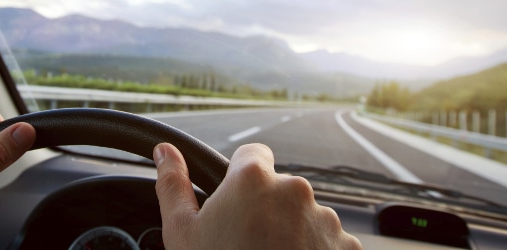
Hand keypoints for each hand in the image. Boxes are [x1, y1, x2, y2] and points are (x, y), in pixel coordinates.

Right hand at [153, 143, 361, 248]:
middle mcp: (294, 190)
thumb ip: (173, 184)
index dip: (241, 176)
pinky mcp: (346, 245)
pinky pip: (326, 239)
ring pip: (303, 214)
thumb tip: (164, 151)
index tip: (236, 200)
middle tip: (246, 241)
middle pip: (278, 187)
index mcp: (253, 179)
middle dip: (266, 207)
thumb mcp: (182, 232)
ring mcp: (325, 218)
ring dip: (290, 230)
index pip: (253, 154)